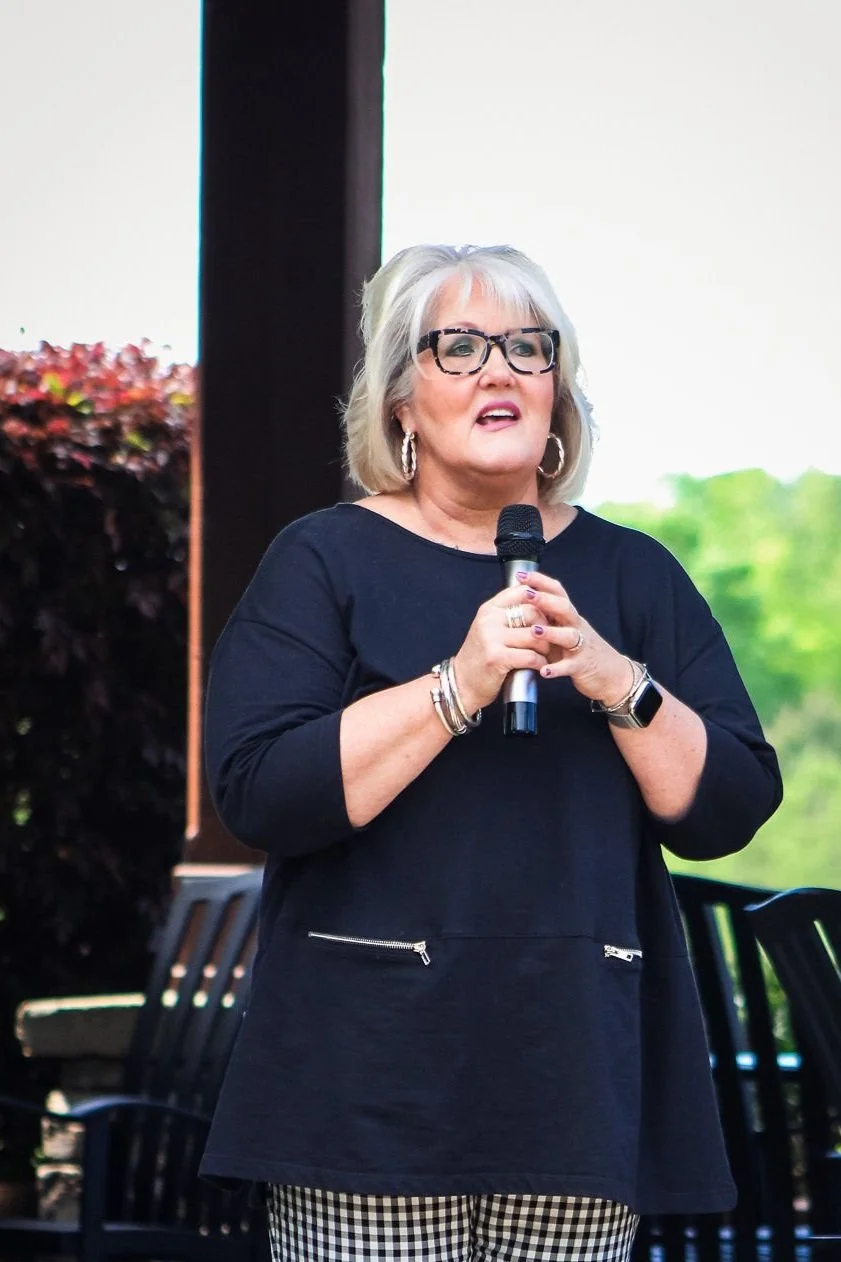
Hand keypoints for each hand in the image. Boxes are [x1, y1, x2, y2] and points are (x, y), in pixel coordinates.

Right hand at [451, 586, 551, 713]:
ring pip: (534, 635)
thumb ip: (509, 615)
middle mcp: (489, 619)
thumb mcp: (490, 628)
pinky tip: (539, 666)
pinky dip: (540, 662)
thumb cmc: (482, 657)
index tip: (548, 615)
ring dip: (545, 647)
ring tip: (545, 654)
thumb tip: (541, 604)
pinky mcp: (496, 657)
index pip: (521, 591)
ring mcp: (491, 638)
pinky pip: (530, 656)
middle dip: (547, 627)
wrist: (462, 683)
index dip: (540, 601)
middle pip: (532, 612)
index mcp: (489, 609)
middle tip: (549, 639)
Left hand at [513, 571, 633, 705]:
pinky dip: (557, 669)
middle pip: (564, 608)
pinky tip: (544, 671)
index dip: (540, 582)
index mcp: (569, 616)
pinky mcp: (582, 666)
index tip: (520, 575)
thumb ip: (546, 618)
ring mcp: (581, 646)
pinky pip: (569, 666)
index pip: (557, 592)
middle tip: (526, 594)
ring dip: (551, 633)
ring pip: (569, 635)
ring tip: (534, 631)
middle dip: (545, 600)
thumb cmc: (580, 650)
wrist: (611, 673)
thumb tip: (518, 604)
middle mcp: (576, 627)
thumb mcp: (564, 630)